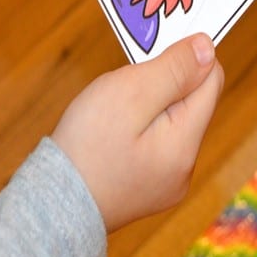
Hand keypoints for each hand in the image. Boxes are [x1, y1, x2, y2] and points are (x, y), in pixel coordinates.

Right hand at [52, 33, 224, 232]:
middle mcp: (184, 168)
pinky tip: (110, 133)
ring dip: (149, 104)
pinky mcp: (147, 188)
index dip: (188, 58)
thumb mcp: (131, 93)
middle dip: (164, 83)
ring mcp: (166, 183)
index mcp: (186, 144)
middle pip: (192, 102)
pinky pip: (155, 143)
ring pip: (172, 121)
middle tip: (125, 86)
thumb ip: (174, 69)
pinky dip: (138, 127)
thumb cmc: (86, 146)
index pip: (211, 81)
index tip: (155, 54)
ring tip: (113, 112)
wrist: (45, 209)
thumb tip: (207, 47)